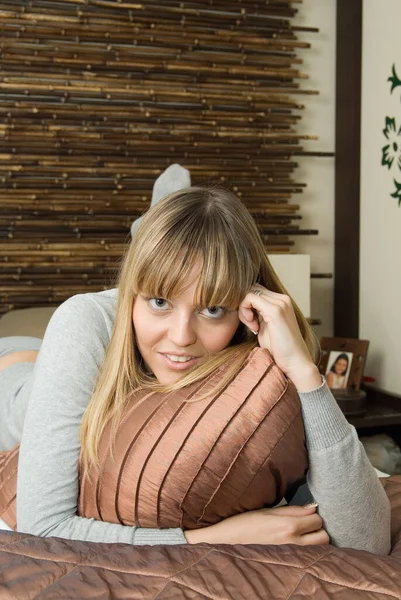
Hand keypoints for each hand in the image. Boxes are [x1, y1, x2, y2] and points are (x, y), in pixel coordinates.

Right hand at [185, 504, 329, 545]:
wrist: (226, 542)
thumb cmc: (244, 523)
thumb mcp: (268, 510)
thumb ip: (292, 510)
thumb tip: (313, 507)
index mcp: (289, 526)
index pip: (317, 519)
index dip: (312, 513)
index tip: (303, 513)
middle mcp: (294, 543)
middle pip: (324, 536)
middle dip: (317, 528)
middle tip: (304, 524)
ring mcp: (292, 556)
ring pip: (320, 548)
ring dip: (315, 540)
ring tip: (301, 534)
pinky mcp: (288, 563)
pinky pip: (309, 557)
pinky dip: (308, 550)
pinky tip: (295, 544)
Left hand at [238, 286, 321, 390]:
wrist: (295, 363)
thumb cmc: (280, 349)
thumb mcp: (265, 327)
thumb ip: (258, 314)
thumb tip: (245, 307)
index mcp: (282, 302)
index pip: (257, 291)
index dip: (248, 304)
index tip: (251, 322)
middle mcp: (282, 299)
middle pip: (252, 288)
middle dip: (245, 305)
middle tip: (250, 324)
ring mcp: (280, 303)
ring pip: (249, 291)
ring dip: (244, 309)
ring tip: (253, 326)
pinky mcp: (275, 311)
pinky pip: (250, 298)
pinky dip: (245, 311)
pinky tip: (253, 326)